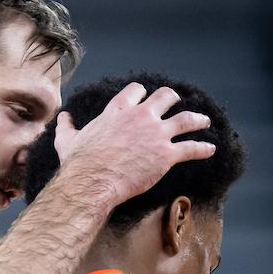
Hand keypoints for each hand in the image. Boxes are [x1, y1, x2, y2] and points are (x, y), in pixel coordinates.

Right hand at [53, 82, 214, 205]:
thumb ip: (66, 126)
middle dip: (173, 99)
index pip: (137, 91)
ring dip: (197, 119)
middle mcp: (142, 116)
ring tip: (204, 121)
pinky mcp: (167, 155)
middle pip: (166, 97)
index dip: (142, 93)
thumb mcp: (68, 140)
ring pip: (186, 119)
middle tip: (177, 103)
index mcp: (118, 110)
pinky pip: (192, 148)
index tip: (145, 97)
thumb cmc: (78, 162)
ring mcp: (156, 134)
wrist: (91, 182)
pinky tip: (210, 149)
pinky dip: (203, 148)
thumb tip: (62, 117)